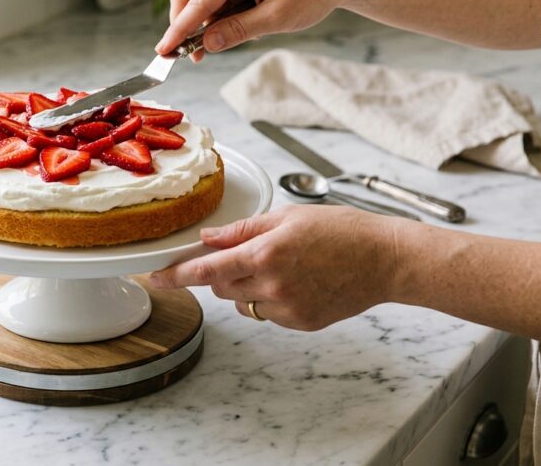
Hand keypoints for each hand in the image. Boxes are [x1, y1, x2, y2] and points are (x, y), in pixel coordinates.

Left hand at [150, 205, 402, 330]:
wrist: (386, 260)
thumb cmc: (341, 230)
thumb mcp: (287, 218)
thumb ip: (242, 231)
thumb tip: (206, 239)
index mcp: (266, 255)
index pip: (205, 270)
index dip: (176, 275)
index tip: (154, 278)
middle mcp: (272, 286)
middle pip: (220, 287)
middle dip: (219, 272)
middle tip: (243, 254)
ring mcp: (287, 309)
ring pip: (241, 303)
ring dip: (243, 287)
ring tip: (277, 265)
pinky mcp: (301, 323)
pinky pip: (266, 314)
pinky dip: (267, 299)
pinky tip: (294, 281)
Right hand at [155, 0, 352, 60]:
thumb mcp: (277, 18)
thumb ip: (238, 31)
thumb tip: (207, 44)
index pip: (197, 1)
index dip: (178, 30)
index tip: (163, 51)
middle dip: (182, 25)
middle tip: (185, 56)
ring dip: (198, 23)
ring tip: (210, 48)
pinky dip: (211, 16)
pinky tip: (227, 31)